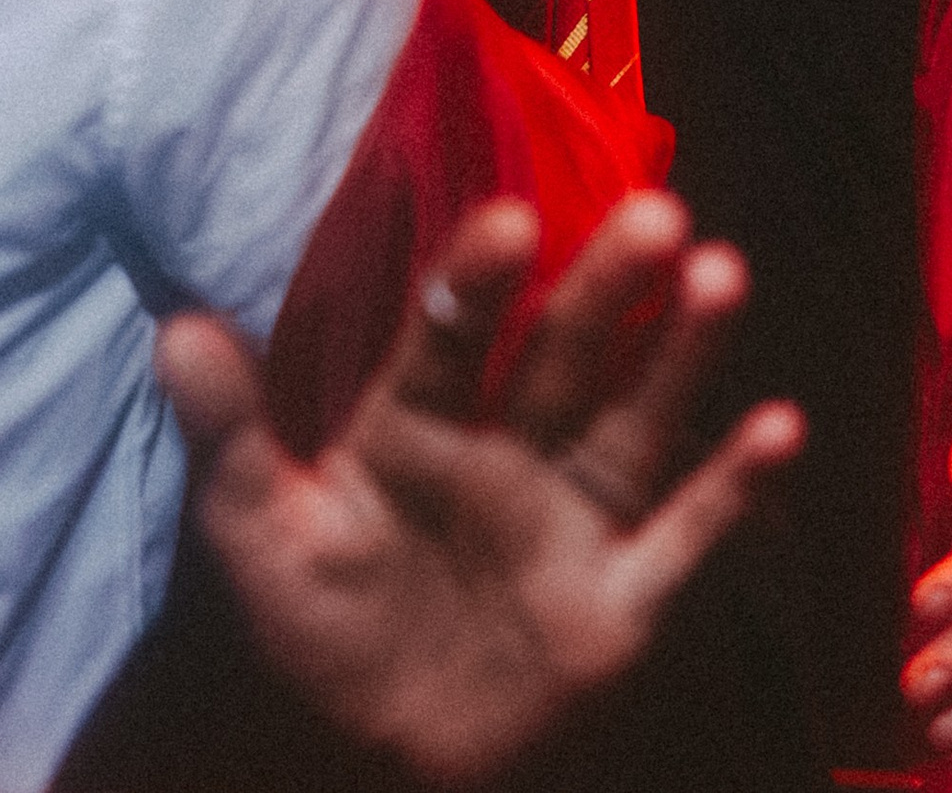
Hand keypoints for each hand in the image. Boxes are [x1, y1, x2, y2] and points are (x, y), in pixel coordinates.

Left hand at [158, 191, 802, 783]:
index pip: (450, 339)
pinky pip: (685, 537)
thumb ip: (226, 433)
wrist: (365, 762)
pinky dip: (732, 489)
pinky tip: (781, 426)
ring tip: (721, 273)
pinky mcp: (622, 598)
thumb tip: (171, 324)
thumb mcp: (257, 535)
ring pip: (634, 419)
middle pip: (563, 357)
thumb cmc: (313, 631)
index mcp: (417, 425)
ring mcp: (571, 518)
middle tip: (657, 214)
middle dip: (607, 289)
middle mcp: (508, 449)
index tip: (511, 221)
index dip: (478, 283)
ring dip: (680, 353)